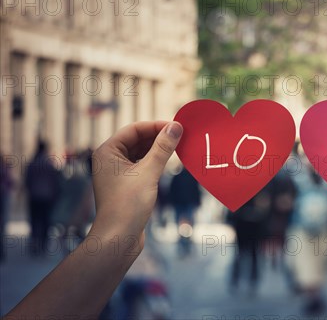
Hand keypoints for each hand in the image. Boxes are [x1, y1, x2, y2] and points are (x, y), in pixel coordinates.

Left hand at [91, 121, 182, 239]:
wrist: (118, 239)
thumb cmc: (128, 205)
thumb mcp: (149, 172)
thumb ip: (163, 148)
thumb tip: (176, 127)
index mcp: (107, 152)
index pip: (134, 129)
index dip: (156, 126)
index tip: (177, 127)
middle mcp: (109, 160)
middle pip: (137, 140)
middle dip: (158, 137)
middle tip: (181, 136)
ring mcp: (117, 173)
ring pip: (141, 153)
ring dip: (158, 150)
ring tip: (178, 149)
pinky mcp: (126, 186)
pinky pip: (142, 166)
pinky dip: (155, 163)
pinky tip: (169, 164)